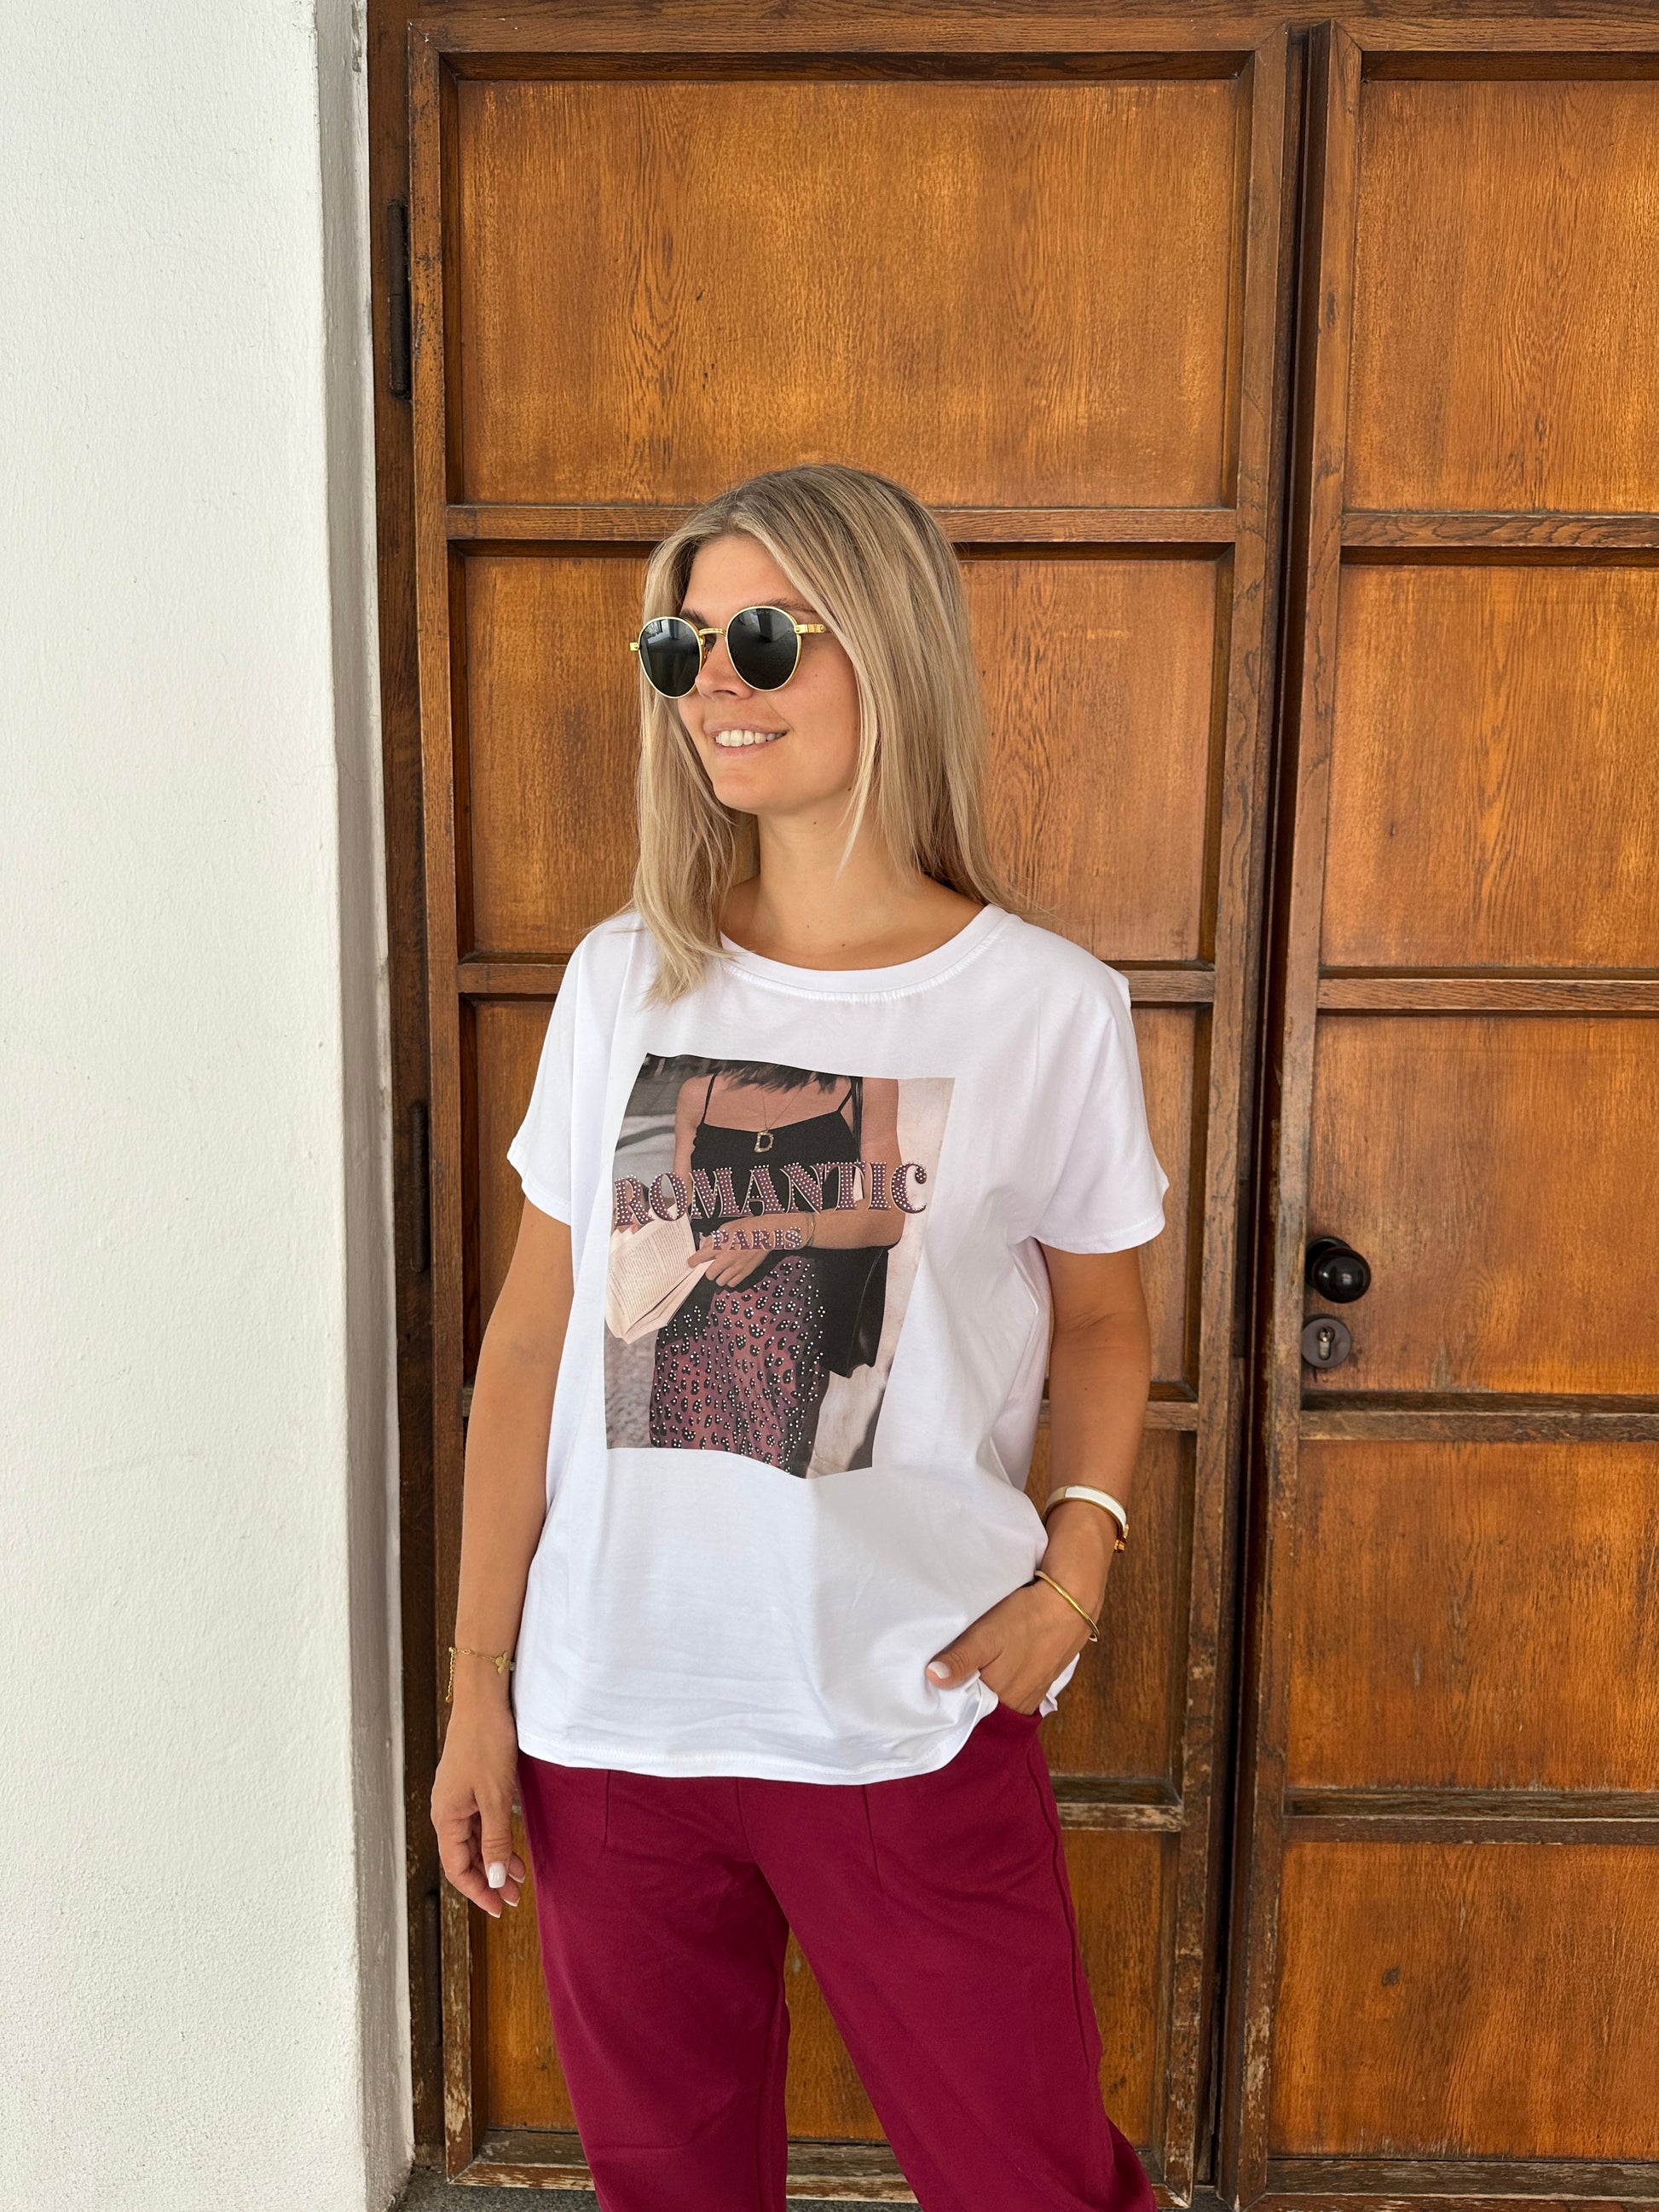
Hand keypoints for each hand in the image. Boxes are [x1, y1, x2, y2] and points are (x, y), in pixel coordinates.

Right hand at [431, 1693, 527, 1919]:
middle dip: (489, 1879)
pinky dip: (495, 1837)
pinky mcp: (469, 1785)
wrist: (484, 1700)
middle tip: (514, 1897)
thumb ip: (495, 1840)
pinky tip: (513, 1846)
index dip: (478, 1891)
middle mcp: (446, 1810)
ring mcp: (457, 1797)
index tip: (499, 1907)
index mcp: (445, 1817)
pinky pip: (479, 1821)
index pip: (457, 1868)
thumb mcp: (495, 1797)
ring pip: (473, 1840)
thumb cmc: (486, 1743)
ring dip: (494, 1859)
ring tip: (518, 1876)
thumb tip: (492, 1879)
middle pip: (464, 1857)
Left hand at [693, 1213, 804, 1288]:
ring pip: (720, 1281)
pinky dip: (730, 1280)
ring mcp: (737, 1267)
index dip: (693, 1261)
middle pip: (710, 1274)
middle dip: (708, 1270)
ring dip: (719, 1276)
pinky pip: (732, 1283)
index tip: (691, 1263)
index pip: (701, 1257)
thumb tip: (705, 1246)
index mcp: (721, 1245)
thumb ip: (714, 1238)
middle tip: (712, 1265)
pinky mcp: (746, 1272)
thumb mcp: (726, 1227)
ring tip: (723, 1269)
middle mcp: (727, 1258)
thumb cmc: (747, 1227)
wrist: (767, 1232)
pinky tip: (732, 1272)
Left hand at [925, 1573, 1101, 1714]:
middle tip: (947, 1678)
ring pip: (999, 1702)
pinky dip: (1001, 1686)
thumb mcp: (986, 1635)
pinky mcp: (1040, 1683)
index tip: (933, 1690)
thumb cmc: (1026, 1619)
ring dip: (984, 1691)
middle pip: (983, 1710)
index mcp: (1001, 1700)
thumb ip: (960, 1660)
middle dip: (965, 1698)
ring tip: (968, 1673)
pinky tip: (994, 1669)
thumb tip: (932, 1679)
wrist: (1069, 1604)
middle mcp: (1018, 1705)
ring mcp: (1032, 1696)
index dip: (948, 1702)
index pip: (966, 1714)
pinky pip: (1014, 1693)